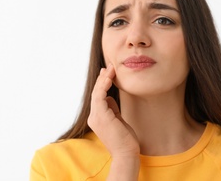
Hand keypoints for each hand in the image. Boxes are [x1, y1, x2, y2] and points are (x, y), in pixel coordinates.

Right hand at [87, 64, 139, 179]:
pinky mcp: (100, 117)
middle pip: (96, 93)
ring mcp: (95, 117)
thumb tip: (109, 97)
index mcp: (97, 118)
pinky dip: (103, 87)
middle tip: (109, 67)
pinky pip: (99, 97)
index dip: (102, 84)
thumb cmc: (125, 139)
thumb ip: (112, 109)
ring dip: (103, 80)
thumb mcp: (118, 120)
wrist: (126, 154)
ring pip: (97, 93)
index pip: (98, 97)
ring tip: (111, 69)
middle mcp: (93, 117)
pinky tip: (109, 79)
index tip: (108, 73)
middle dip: (102, 78)